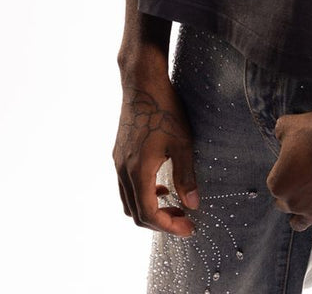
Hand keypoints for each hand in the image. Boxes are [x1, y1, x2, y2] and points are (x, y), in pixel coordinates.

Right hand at [113, 72, 199, 236]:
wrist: (143, 83)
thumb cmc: (164, 109)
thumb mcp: (182, 142)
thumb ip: (186, 176)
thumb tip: (193, 204)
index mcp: (138, 171)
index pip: (149, 214)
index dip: (169, 227)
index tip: (189, 228)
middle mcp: (123, 170)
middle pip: (136, 213)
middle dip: (161, 222)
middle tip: (184, 220)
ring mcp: (118, 162)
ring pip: (128, 200)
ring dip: (150, 208)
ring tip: (174, 205)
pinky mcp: (119, 153)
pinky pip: (126, 185)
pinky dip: (142, 193)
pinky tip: (161, 185)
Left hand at [266, 110, 311, 238]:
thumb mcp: (291, 124)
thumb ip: (280, 132)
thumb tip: (279, 136)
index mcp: (278, 183)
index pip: (276, 184)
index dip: (286, 174)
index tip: (297, 166)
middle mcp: (293, 203)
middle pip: (285, 205)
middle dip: (293, 193)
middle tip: (306, 180)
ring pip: (300, 223)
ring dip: (303, 215)